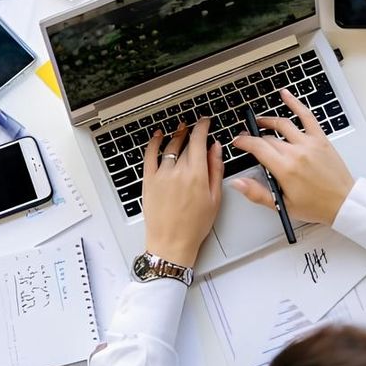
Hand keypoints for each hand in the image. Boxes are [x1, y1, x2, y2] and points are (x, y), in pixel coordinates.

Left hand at [140, 119, 223, 267]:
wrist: (171, 243)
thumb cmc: (194, 226)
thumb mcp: (215, 198)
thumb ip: (216, 169)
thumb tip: (216, 149)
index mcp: (197, 175)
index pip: (199, 140)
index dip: (202, 127)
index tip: (205, 121)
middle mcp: (178, 172)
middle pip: (186, 144)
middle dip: (192, 133)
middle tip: (195, 127)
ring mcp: (161, 175)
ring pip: (169, 147)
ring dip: (176, 135)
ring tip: (180, 130)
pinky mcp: (148, 181)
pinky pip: (149, 156)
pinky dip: (153, 143)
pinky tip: (158, 136)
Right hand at [230, 90, 354, 224]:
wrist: (343, 202)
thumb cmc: (316, 206)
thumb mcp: (282, 205)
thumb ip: (257, 192)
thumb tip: (238, 183)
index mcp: (285, 169)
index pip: (257, 147)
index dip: (244, 142)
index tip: (238, 141)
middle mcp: (296, 152)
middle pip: (268, 137)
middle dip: (254, 136)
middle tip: (248, 138)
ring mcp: (309, 143)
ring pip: (283, 124)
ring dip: (268, 121)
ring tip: (260, 122)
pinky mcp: (320, 139)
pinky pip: (306, 116)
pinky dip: (295, 103)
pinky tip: (285, 95)